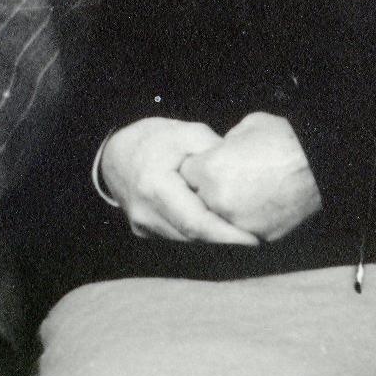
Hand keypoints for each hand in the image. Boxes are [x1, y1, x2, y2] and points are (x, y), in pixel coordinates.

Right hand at [93, 116, 259, 243]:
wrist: (115, 154)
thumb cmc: (153, 139)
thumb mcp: (186, 133)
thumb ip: (214, 153)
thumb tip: (243, 171)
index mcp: (154, 187)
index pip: (196, 223)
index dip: (227, 235)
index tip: (254, 239)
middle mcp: (146, 214)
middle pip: (194, 237)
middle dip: (228, 240)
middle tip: (260, 237)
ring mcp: (143, 227)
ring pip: (188, 242)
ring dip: (215, 240)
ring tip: (244, 233)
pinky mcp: (146, 232)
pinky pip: (180, 238)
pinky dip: (201, 235)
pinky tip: (219, 227)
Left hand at [177, 111, 322, 241]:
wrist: (320, 166)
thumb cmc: (284, 140)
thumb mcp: (245, 128)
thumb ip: (222, 145)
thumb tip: (218, 153)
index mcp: (209, 170)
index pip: (186, 174)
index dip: (197, 169)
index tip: (207, 166)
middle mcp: (218, 200)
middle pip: (198, 201)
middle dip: (206, 192)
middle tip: (225, 182)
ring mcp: (238, 222)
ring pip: (218, 220)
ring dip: (224, 210)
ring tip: (244, 195)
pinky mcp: (259, 237)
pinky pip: (242, 231)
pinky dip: (246, 221)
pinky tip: (258, 206)